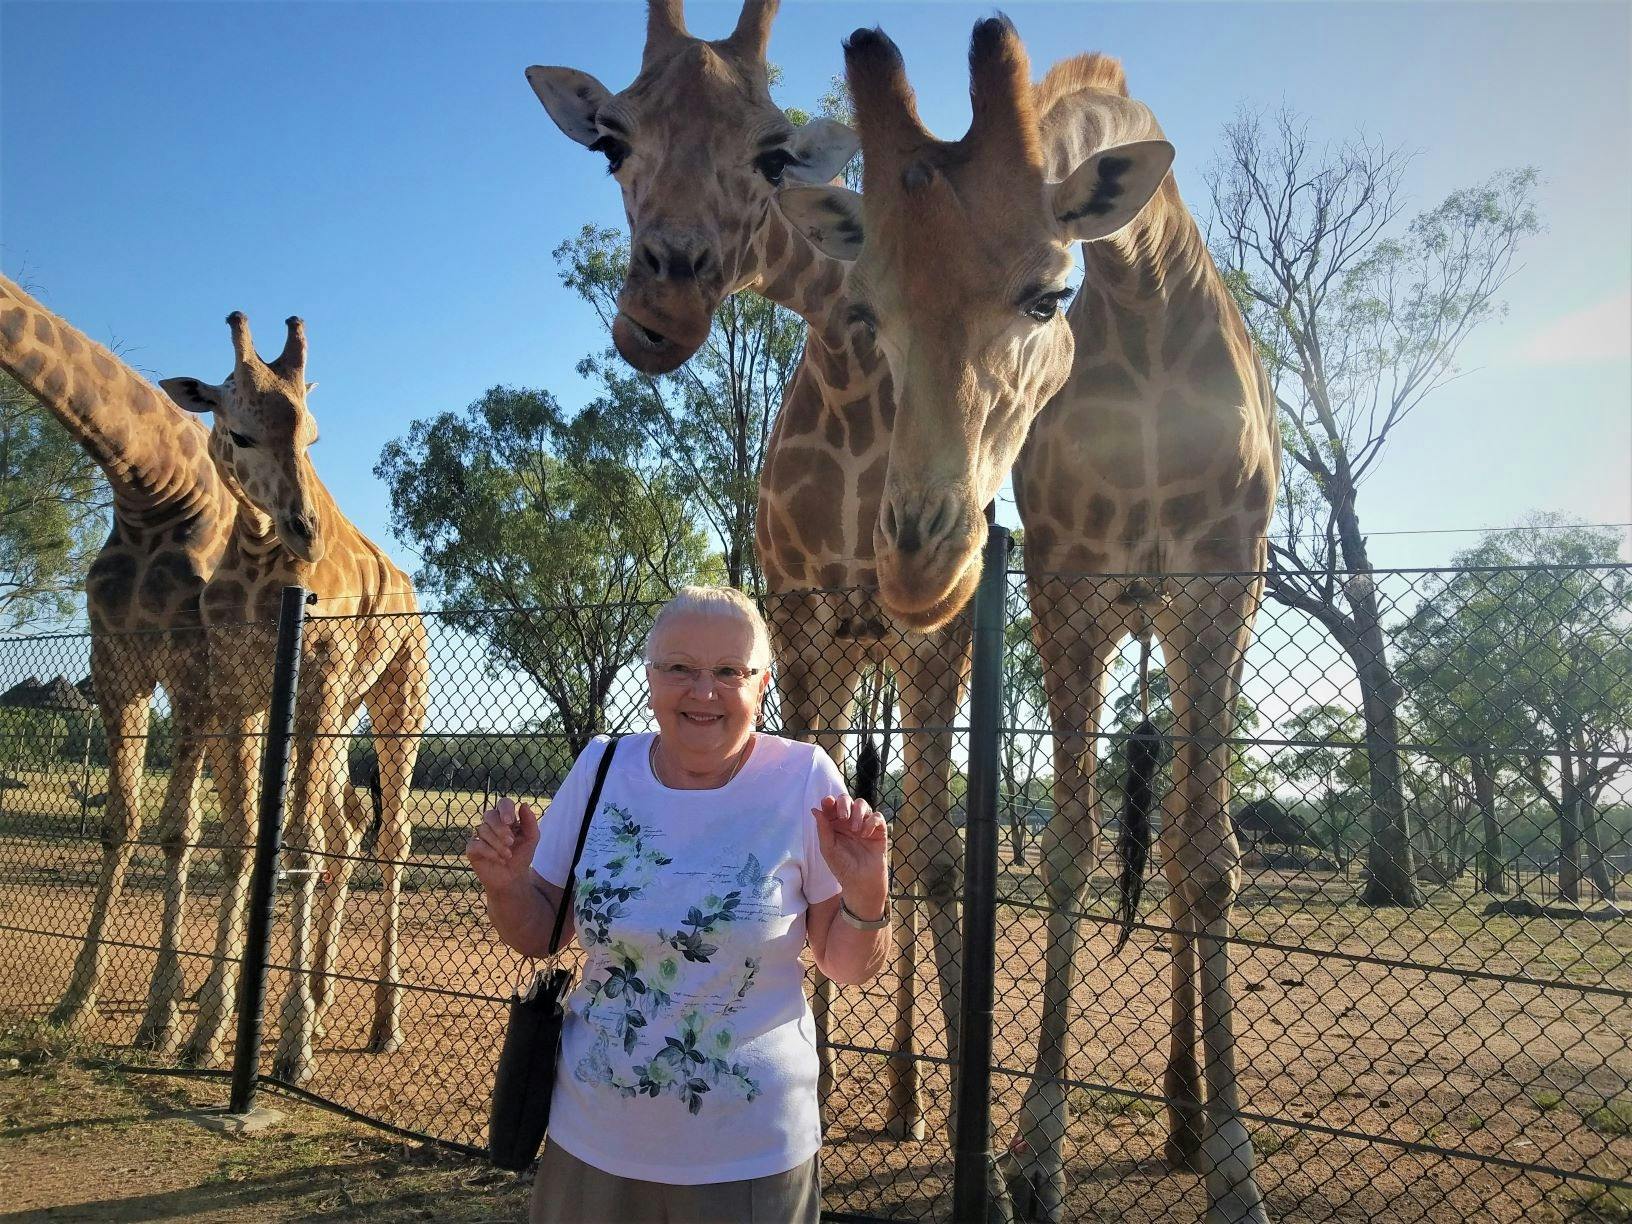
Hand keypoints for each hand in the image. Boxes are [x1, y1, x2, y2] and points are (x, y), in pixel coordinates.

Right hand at [466, 797, 539, 894]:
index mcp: (507, 818)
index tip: (510, 821)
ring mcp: (480, 835)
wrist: (513, 878)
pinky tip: (499, 859)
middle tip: (511, 842)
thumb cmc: (521, 856)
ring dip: (497, 844)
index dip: (505, 809)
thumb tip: (524, 804)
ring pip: (483, 830)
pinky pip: (476, 843)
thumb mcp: (531, 839)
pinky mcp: (472, 848)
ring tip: (508, 855)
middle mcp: (492, 824)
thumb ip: (530, 822)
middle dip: (500, 829)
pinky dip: (489, 851)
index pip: (503, 804)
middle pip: (490, 815)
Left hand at [812, 794, 888, 916]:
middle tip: (843, 817)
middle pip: (847, 800)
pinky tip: (865, 835)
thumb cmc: (842, 867)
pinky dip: (871, 822)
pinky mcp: (878, 830)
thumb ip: (823, 829)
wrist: (861, 882)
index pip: (831, 806)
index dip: (829, 801)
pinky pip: (877, 816)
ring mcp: (864, 824)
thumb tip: (815, 809)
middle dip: (844, 804)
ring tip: (855, 830)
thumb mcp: (828, 849)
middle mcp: (849, 821)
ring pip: (862, 804)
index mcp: (834, 824)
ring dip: (858, 813)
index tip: (827, 803)